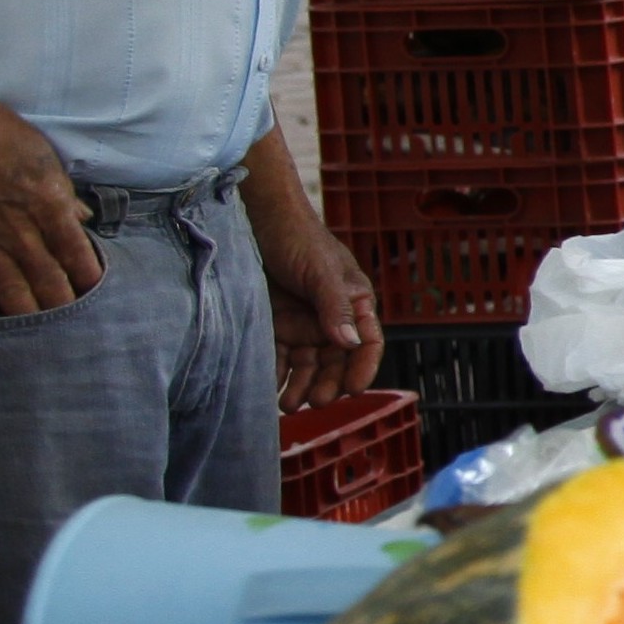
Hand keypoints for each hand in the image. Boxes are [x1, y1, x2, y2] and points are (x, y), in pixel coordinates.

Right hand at [0, 91, 101, 315]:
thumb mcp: (41, 154)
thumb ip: (62, 192)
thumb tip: (83, 217)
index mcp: (51, 208)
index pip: (79, 255)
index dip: (90, 280)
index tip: (99, 296)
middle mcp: (22, 233)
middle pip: (51, 282)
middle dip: (65, 307)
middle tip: (77, 329)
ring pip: (16, 293)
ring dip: (31, 317)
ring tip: (43, 337)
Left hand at [260, 206, 383, 406]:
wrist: (255, 219)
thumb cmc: (298, 238)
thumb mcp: (322, 272)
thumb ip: (336, 308)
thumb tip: (350, 344)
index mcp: (354, 304)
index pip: (368, 343)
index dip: (363, 367)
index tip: (352, 389)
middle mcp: (331, 318)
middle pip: (336, 361)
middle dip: (327, 384)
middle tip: (314, 403)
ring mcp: (302, 323)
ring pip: (307, 365)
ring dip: (300, 387)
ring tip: (287, 405)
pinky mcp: (275, 325)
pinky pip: (279, 357)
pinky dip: (276, 375)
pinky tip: (270, 388)